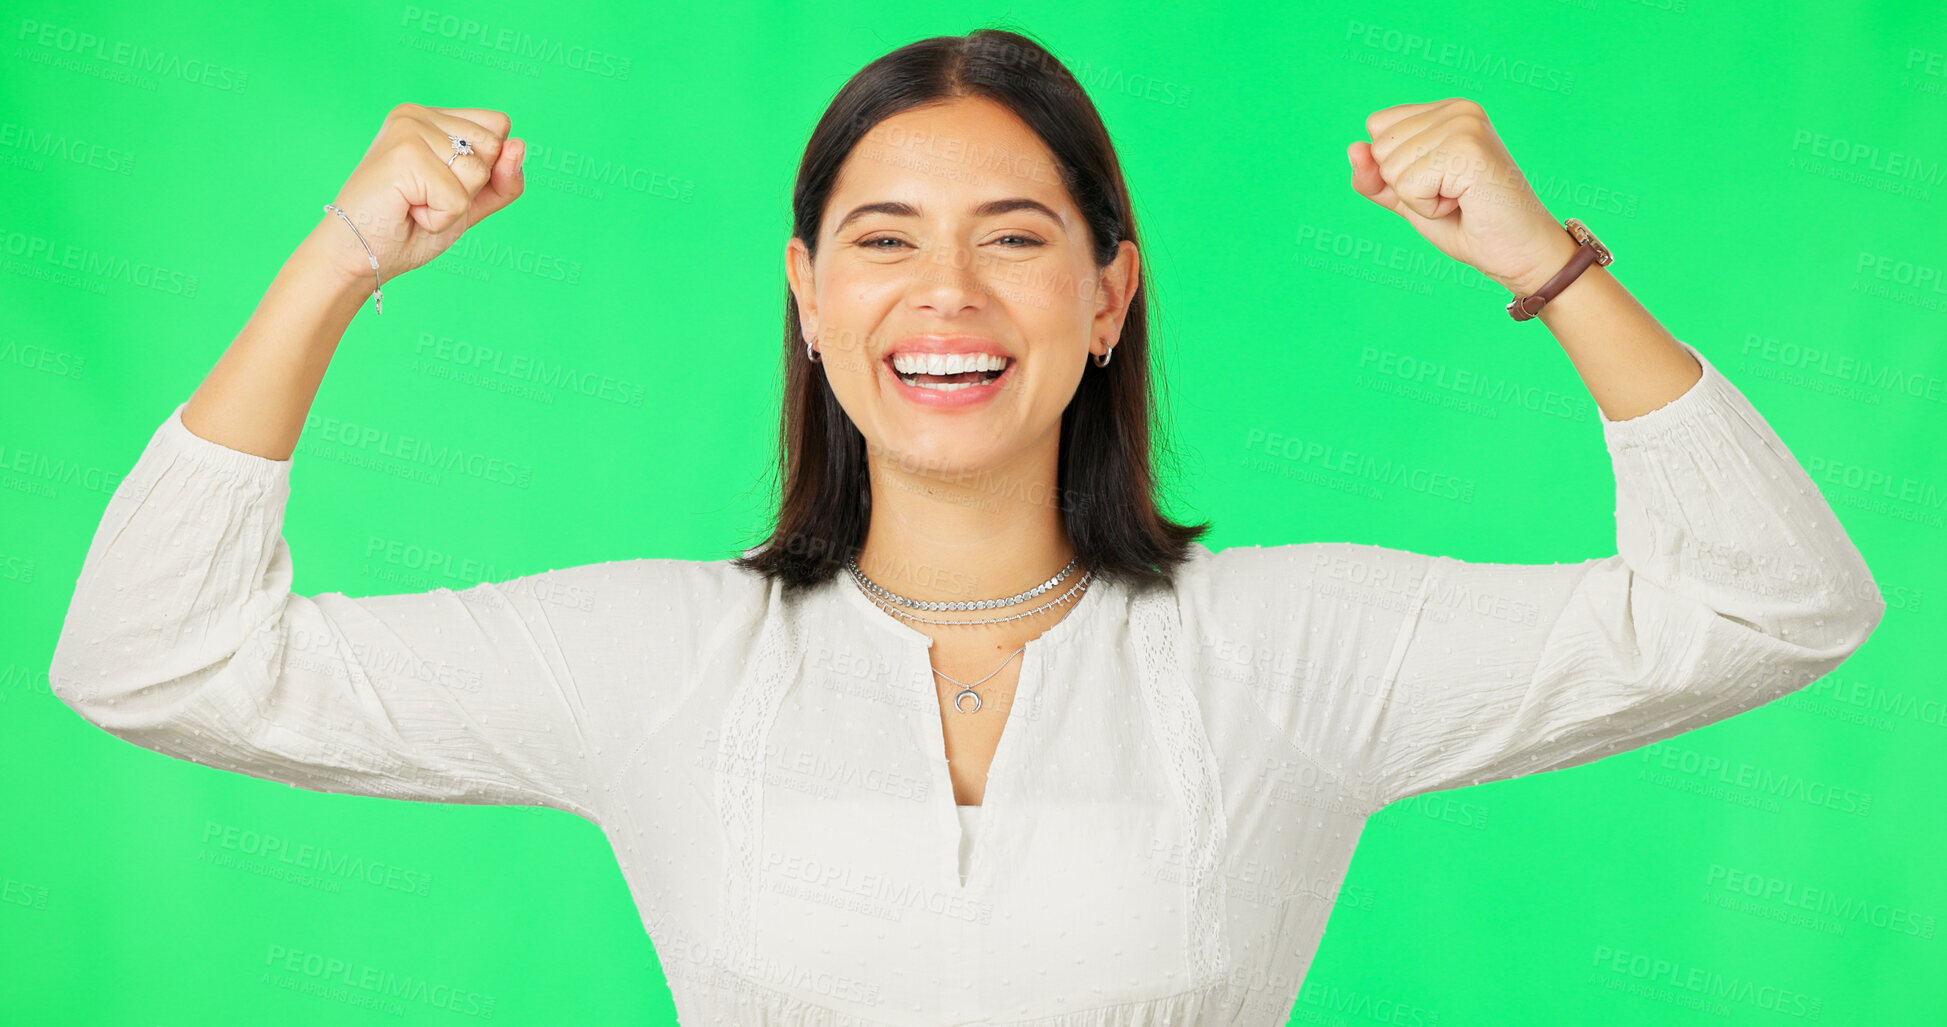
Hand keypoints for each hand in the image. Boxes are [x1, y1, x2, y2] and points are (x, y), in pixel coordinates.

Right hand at [312, 103, 526, 285]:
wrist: (360, 257)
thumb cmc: (409, 229)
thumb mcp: (470, 203)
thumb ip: (502, 179)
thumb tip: (520, 145)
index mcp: (433, 118)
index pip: (499, 126)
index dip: (488, 167)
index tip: (441, 184)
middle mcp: (419, 114)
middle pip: (494, 146)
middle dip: (470, 187)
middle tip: (425, 198)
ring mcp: (409, 129)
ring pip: (478, 171)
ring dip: (453, 205)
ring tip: (414, 204)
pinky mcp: (403, 154)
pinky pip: (457, 197)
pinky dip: (439, 218)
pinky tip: (407, 211)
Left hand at [1348, 98, 1576, 296]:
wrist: (1519, 253)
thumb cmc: (1469, 225)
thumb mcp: (1409, 199)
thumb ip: (1375, 177)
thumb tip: (1353, 149)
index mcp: (1446, 110)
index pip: (1377, 127)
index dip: (1393, 169)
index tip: (1440, 183)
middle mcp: (1457, 109)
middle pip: (1379, 146)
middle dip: (1405, 186)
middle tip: (1453, 196)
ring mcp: (1464, 124)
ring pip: (1391, 168)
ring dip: (1418, 199)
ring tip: (1461, 199)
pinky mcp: (1467, 148)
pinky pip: (1408, 185)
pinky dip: (1428, 208)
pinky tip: (1465, 203)